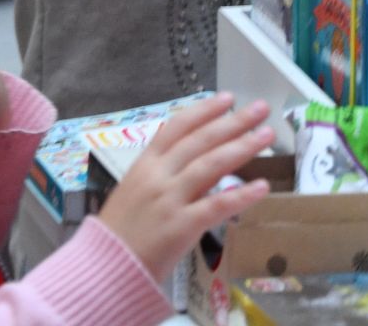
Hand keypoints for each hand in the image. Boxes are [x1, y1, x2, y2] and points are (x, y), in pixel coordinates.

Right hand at [97, 95, 273, 283]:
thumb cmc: (118, 233)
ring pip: (211, 165)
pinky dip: (241, 195)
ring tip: (266, 134)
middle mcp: (158, 176)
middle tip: (260, 108)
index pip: (177, 127)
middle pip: (201, 141)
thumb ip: (164, 175)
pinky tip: (262, 186)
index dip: (204, 111)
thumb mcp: (134, 192)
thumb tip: (198, 161)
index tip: (227, 99)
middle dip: (233, 121)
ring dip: (243, 146)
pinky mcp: (181, 226)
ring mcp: (169, 200)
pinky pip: (217, 205)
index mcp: (144, 165)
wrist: (101, 270)